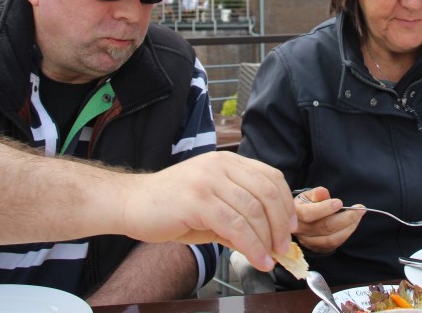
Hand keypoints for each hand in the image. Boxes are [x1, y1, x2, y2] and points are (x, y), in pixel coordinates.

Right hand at [119, 151, 295, 272]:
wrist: (131, 203)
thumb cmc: (170, 207)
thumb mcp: (211, 206)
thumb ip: (239, 216)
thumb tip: (269, 239)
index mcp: (227, 162)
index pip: (270, 176)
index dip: (285, 203)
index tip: (291, 227)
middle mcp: (221, 165)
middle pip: (266, 192)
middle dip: (281, 223)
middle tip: (283, 247)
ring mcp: (209, 181)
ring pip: (253, 210)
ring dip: (267, 239)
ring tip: (271, 258)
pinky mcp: (197, 200)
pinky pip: (235, 225)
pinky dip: (251, 245)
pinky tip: (257, 259)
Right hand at [293, 186, 364, 254]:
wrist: (301, 221)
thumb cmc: (305, 205)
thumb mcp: (307, 195)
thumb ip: (316, 193)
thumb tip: (323, 193)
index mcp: (295, 214)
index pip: (308, 214)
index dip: (325, 208)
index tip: (339, 202)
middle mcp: (300, 230)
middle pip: (324, 227)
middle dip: (345, 217)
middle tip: (359, 208)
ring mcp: (309, 242)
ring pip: (332, 238)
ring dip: (349, 226)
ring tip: (359, 215)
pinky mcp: (318, 248)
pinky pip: (335, 243)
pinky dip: (347, 233)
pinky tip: (353, 223)